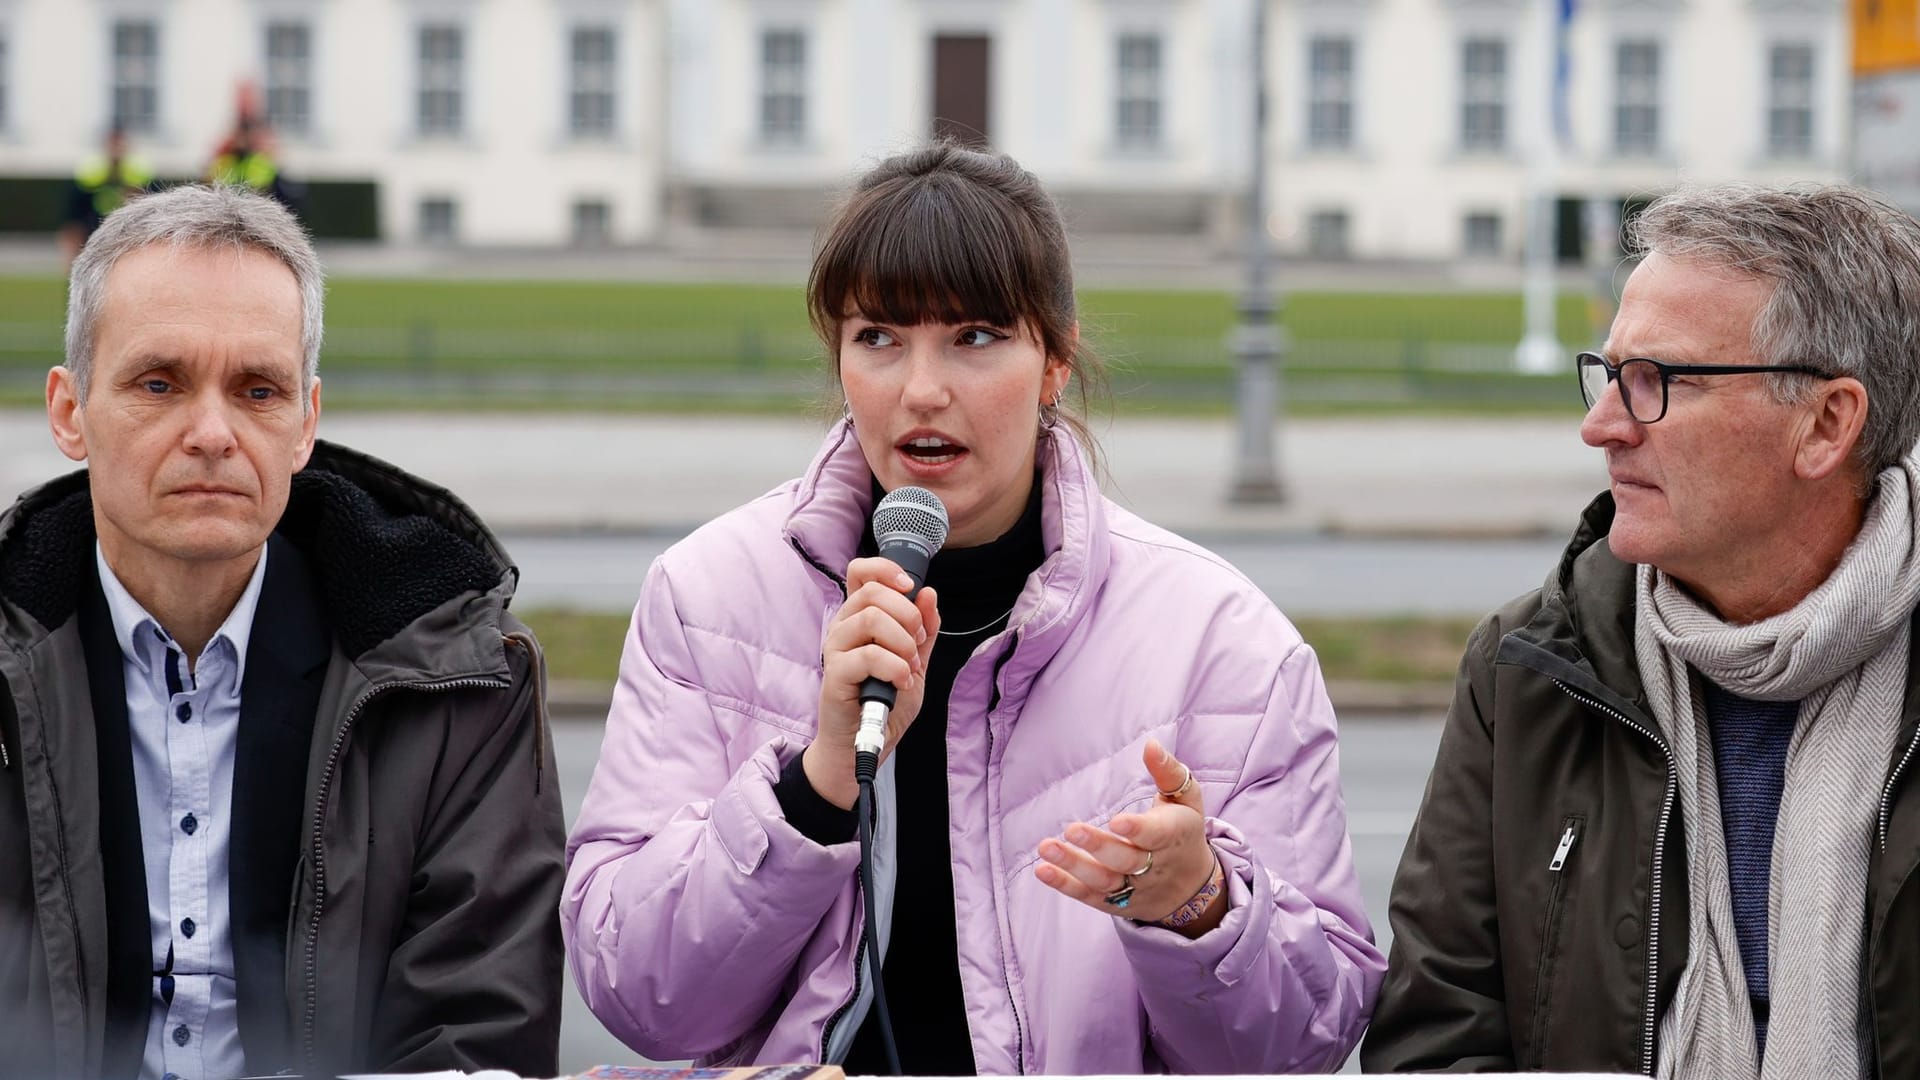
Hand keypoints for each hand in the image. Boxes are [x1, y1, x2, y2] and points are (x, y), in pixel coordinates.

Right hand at [803, 556, 940, 809]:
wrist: (866, 743)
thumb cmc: (885, 702)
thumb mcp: (915, 661)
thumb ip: (924, 629)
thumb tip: (929, 594)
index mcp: (859, 617)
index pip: (861, 572)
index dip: (886, 570)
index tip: (910, 588)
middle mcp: (843, 626)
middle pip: (873, 592)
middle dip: (908, 615)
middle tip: (918, 645)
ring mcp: (836, 648)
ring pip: (872, 619)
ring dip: (903, 643)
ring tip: (910, 667)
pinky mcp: (836, 673)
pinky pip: (869, 655)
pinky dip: (895, 667)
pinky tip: (901, 682)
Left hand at [1033, 740, 1226, 934]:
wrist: (1192, 888)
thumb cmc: (1183, 831)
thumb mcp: (1187, 801)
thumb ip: (1169, 773)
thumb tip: (1150, 744)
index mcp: (1173, 836)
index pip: (1156, 836)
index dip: (1137, 830)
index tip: (1116, 821)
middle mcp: (1153, 866)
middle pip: (1126, 860)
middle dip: (1098, 846)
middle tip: (1072, 829)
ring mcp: (1133, 887)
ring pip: (1104, 881)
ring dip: (1073, 866)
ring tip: (1046, 848)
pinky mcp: (1115, 902)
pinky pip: (1088, 896)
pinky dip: (1065, 885)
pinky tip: (1043, 870)